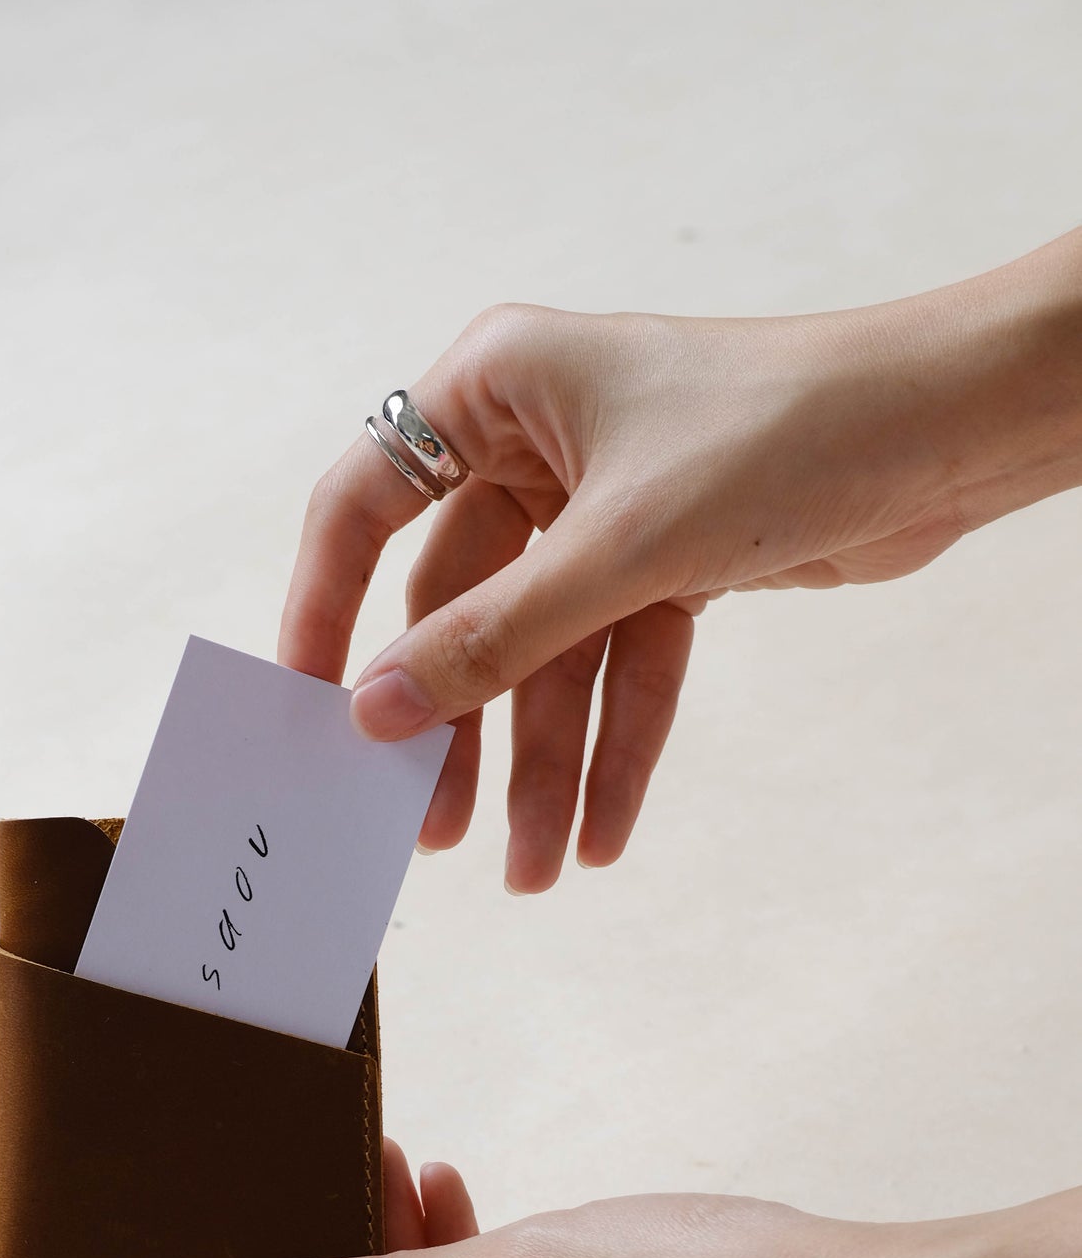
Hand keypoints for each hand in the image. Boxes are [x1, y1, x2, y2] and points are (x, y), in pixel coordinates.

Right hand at [279, 231, 1081, 887]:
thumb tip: (376, 711)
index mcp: (497, 388)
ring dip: (542, 762)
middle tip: (433, 832)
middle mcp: (539, 442)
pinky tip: (601, 831)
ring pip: (545, 654)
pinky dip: (617, 744)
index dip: (325, 609)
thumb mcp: (619, 549)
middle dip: (462, 727)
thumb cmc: (784, 432)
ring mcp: (604, 507)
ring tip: (531, 869)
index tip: (307, 708)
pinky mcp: (670, 560)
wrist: (951, 430)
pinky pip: (620, 666)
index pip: (366, 503)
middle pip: (462, 607)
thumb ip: (493, 636)